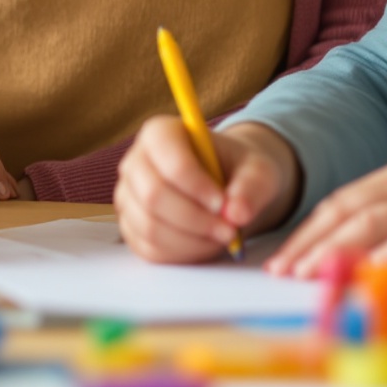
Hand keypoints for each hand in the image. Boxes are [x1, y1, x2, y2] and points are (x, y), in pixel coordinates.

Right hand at [116, 118, 299, 262]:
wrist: (228, 186)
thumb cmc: (238, 170)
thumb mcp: (258, 170)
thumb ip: (252, 187)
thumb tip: (236, 214)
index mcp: (160, 133)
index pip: (168, 160)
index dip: (195, 186)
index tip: (223, 202)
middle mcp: (135, 162)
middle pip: (152, 196)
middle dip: (195, 219)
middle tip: (229, 230)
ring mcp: (129, 197)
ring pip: (150, 227)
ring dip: (192, 240)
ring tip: (222, 236)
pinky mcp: (132, 228)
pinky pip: (150, 249)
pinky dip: (183, 253)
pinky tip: (206, 243)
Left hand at [266, 156, 386, 278]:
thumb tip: (363, 259)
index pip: (345, 199)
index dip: (309, 229)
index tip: (283, 257)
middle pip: (347, 209)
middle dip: (308, 243)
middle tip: (279, 273)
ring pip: (371, 224)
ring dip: (331, 253)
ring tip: (305, 279)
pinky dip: (381, 262)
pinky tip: (359, 280)